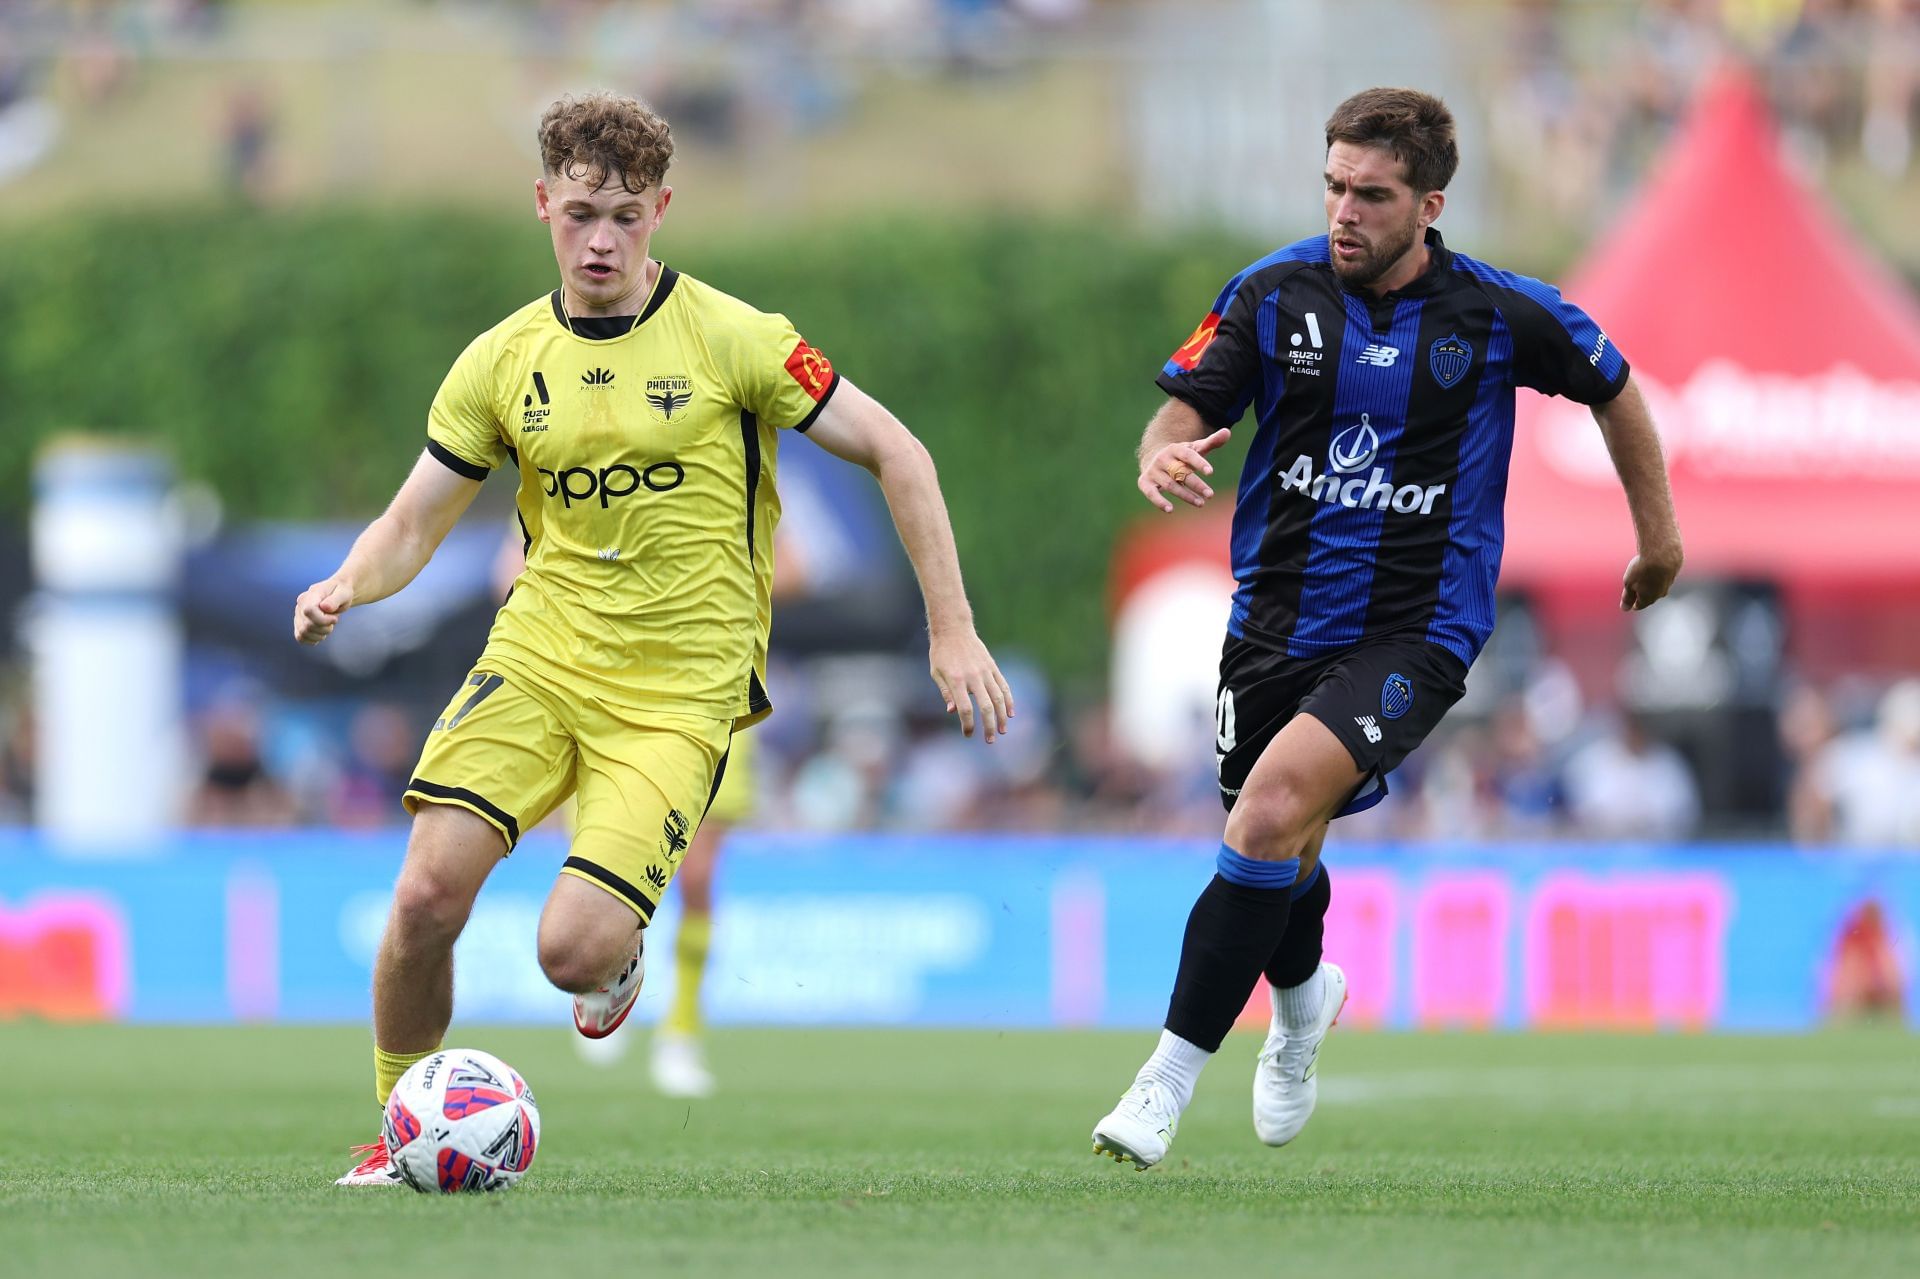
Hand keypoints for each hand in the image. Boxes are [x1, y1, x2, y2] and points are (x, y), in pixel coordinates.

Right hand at [294, 577, 353, 643]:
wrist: (338, 593)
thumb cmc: (342, 592)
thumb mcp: (344, 593)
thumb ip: (335, 599)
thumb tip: (324, 607)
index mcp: (310, 595)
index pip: (308, 611)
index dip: (323, 620)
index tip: (335, 618)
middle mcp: (300, 605)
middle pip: (307, 625)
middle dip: (325, 628)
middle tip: (334, 621)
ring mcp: (298, 615)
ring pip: (303, 633)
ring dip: (320, 635)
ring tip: (328, 627)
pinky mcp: (299, 624)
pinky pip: (300, 637)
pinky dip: (312, 639)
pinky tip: (322, 634)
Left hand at [928, 627, 1013, 742]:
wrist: (954, 629)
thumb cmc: (941, 653)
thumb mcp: (936, 673)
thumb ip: (946, 693)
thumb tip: (952, 712)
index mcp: (956, 680)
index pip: (965, 708)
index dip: (967, 724)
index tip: (968, 734)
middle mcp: (972, 677)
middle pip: (985, 706)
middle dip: (989, 726)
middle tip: (990, 740)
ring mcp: (984, 671)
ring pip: (998, 698)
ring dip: (1002, 716)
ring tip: (1002, 731)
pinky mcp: (992, 666)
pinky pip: (1003, 686)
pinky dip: (1009, 700)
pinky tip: (1011, 713)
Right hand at [1138, 427, 1230, 512]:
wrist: (1155, 458)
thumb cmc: (1181, 456)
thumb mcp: (1195, 448)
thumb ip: (1211, 442)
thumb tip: (1227, 432)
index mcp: (1175, 449)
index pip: (1187, 455)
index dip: (1199, 463)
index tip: (1211, 472)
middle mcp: (1162, 459)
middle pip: (1180, 472)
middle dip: (1196, 484)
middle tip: (1210, 495)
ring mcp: (1153, 471)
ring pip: (1170, 485)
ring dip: (1185, 495)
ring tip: (1201, 503)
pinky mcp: (1145, 482)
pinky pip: (1151, 493)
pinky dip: (1159, 501)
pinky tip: (1170, 510)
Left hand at [1620, 549, 1680, 610]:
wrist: (1663, 552)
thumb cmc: (1643, 568)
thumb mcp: (1629, 583)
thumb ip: (1627, 597)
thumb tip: (1625, 609)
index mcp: (1648, 598)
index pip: (1640, 605)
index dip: (1634, 604)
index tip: (1631, 603)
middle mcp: (1661, 593)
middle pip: (1650, 596)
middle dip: (1644, 595)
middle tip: (1637, 591)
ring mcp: (1670, 582)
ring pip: (1659, 586)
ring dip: (1653, 583)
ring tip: (1646, 576)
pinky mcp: (1675, 571)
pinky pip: (1666, 574)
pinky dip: (1660, 572)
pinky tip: (1656, 566)